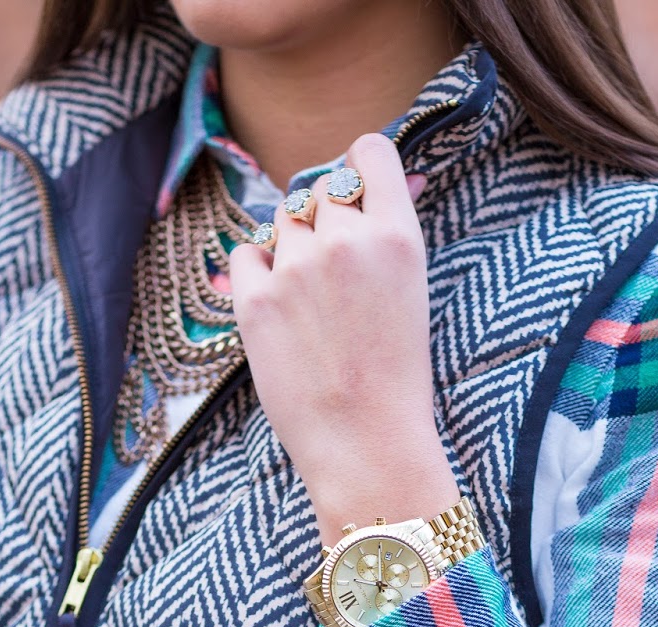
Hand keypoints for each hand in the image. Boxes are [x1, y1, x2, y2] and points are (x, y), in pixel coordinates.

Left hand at [229, 132, 458, 545]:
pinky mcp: (254, 299)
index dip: (356, 170)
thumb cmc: (395, 379)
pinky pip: (245, 254)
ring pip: (282, 220)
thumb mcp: (412, 292)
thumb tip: (386, 177)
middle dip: (323, 223)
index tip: (354, 196)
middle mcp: (345, 239)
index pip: (369, 152)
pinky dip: (255, 274)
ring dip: (290, 249)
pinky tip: (278, 311)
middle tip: (332, 281)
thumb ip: (391, 231)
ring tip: (310, 308)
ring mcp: (296, 266)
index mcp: (397, 234)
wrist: (366, 445)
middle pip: (319, 190)